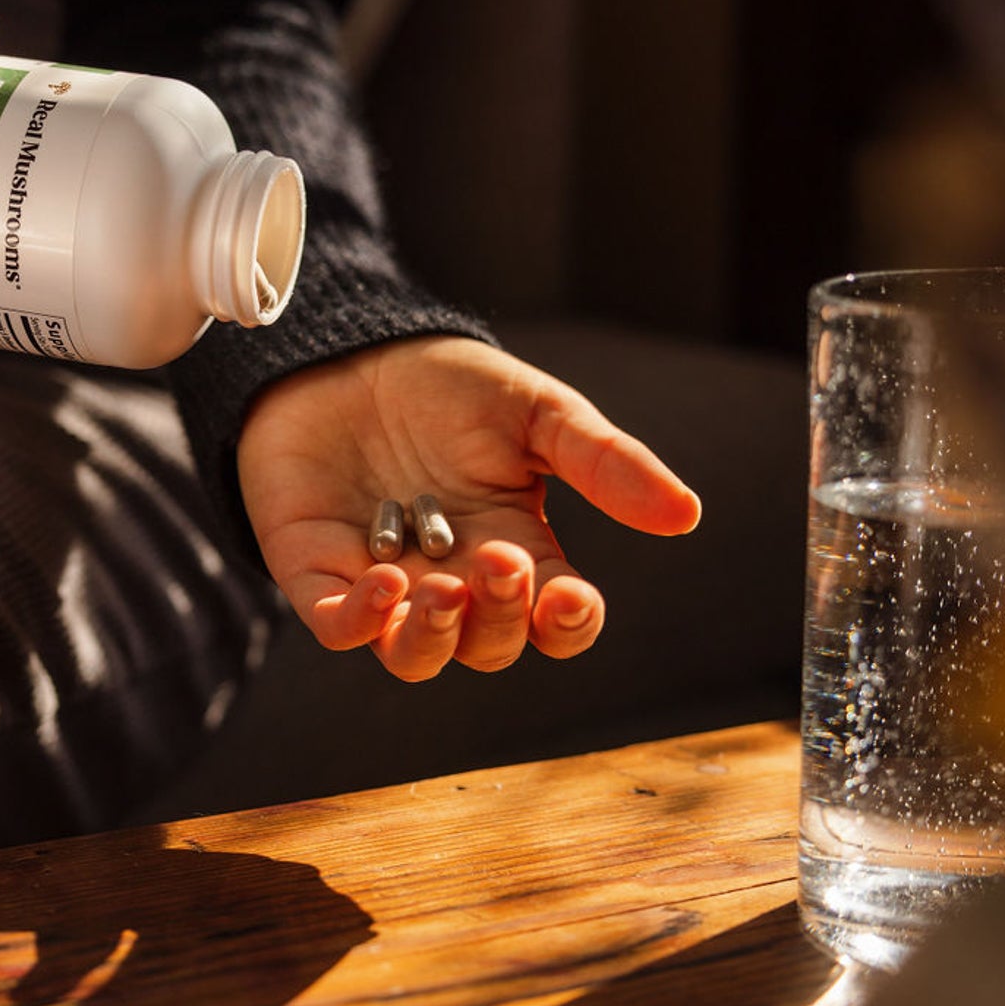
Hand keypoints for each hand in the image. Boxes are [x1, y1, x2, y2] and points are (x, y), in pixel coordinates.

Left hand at [237, 336, 700, 681]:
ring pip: (417, 655)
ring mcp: (387, 582)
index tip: (570, 595)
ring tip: (443, 589)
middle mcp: (455, 579)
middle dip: (500, 617)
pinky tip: (381, 581)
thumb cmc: (448, 384)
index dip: (569, 624)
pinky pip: (340, 627)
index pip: (556, 620)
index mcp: (517, 548)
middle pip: (491, 646)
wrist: (351, 350)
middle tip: (495, 559)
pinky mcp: (319, 572)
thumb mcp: (537, 411)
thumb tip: (685, 514)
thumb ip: (603, 461)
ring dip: (435, 638)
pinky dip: (359, 621)